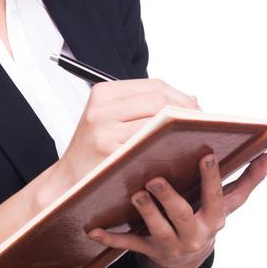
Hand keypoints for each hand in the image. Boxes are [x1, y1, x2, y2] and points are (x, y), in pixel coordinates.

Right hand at [59, 78, 200, 188]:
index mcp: (103, 94)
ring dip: (179, 131)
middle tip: (198, 127)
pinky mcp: (109, 153)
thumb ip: (144, 106)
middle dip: (185, 113)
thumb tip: (193, 98)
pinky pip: (148, 146)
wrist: (68, 181)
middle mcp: (101, 109)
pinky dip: (166, 148)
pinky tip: (174, 154)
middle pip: (159, 101)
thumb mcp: (111, 118)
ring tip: (189, 139)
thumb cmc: (95, 151)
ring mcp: (103, 132)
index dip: (182, 97)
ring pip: (157, 122)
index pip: (155, 86)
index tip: (196, 110)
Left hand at [86, 149, 266, 267]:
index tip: (206, 155)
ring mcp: (171, 244)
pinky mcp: (149, 251)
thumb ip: (251, 178)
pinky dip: (112, 239)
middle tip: (155, 178)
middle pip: (182, 215)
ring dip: (145, 213)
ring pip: (156, 230)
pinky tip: (95, 229)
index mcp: (215, 217)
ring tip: (135, 193)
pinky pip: (129, 246)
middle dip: (170, 198)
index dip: (213, 178)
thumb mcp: (230, 203)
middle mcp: (195, 233)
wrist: (188, 259)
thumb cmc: (207, 217)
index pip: (217, 197)